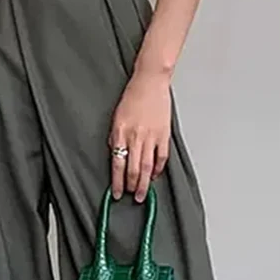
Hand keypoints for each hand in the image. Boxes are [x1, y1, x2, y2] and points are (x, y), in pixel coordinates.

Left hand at [109, 70, 171, 201]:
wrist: (150, 81)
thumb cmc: (132, 97)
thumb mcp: (116, 118)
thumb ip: (116, 138)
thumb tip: (116, 157)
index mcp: (121, 132)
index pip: (117, 164)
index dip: (117, 182)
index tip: (116, 193)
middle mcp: (135, 136)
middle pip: (133, 169)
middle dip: (132, 187)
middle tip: (132, 197)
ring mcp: (151, 136)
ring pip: (147, 167)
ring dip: (144, 183)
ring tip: (143, 194)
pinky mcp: (164, 134)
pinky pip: (161, 157)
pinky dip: (157, 169)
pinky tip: (154, 176)